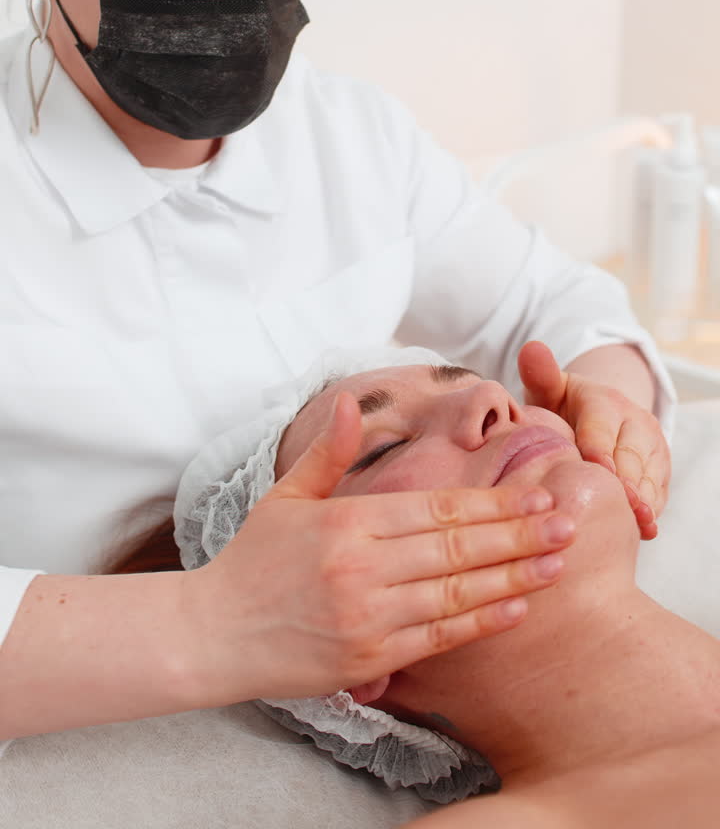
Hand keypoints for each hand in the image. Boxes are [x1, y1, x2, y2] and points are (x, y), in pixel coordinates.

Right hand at [182, 390, 574, 705]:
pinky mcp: (368, 660)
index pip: (436, 509)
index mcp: (347, 522)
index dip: (492, 503)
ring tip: (556, 562)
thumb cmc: (253, 561)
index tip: (536, 492)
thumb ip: (327, 452)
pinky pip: (437, 638)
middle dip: (518, 534)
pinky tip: (515, 608)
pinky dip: (479, 622)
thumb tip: (349, 401)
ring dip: (512, 577)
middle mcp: (362, 569)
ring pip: (456, 593)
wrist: (211, 635)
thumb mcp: (285, 496)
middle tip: (567, 521)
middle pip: (456, 547)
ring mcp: (367, 618)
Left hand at [518, 340, 669, 539]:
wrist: (596, 413)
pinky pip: (659, 491)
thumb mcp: (549, 389)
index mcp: (604, 401)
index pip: (602, 426)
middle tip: (622, 507)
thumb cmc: (562, 407)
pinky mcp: (659, 469)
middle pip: (631, 455)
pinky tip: (643, 529)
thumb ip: (540, 374)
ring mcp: (651, 446)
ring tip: (637, 524)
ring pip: (649, 475)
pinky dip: (651, 510)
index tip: (599, 469)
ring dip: (644, 500)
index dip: (600, 448)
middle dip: (626, 482)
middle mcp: (634, 421)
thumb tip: (531, 348)